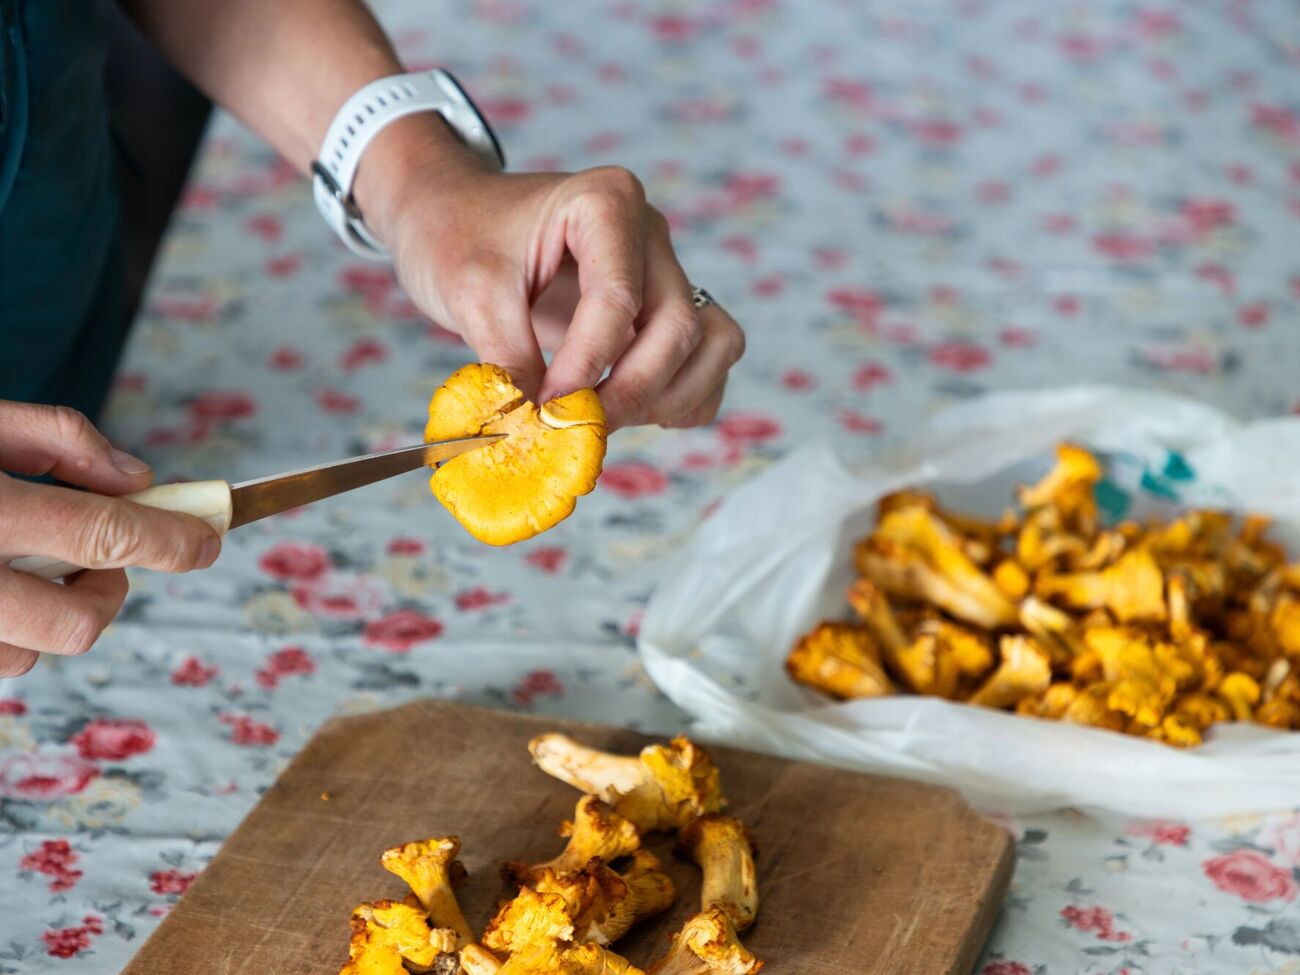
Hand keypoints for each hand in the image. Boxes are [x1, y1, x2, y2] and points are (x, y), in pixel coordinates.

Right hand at [0, 402, 222, 677]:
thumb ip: (59, 438)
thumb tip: (139, 479)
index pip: (105, 534)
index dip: (170, 540)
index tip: (207, 542)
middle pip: (76, 622)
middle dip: (108, 593)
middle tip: (99, 559)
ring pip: (29, 655)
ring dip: (50, 616)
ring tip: (30, 568)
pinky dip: (9, 631)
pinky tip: (1, 588)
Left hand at [358, 126, 744, 430]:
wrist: (453, 217)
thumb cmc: (457, 236)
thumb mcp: (470, 294)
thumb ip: (509, 362)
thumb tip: (535, 433)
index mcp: (606, 203)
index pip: (618, 298)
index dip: (588, 366)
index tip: (549, 414)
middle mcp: (650, 233)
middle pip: (679, 325)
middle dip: (632, 391)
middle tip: (578, 430)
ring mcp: (666, 269)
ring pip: (714, 343)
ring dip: (669, 396)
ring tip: (605, 419)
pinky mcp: (666, 307)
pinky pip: (710, 359)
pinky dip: (683, 398)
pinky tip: (631, 413)